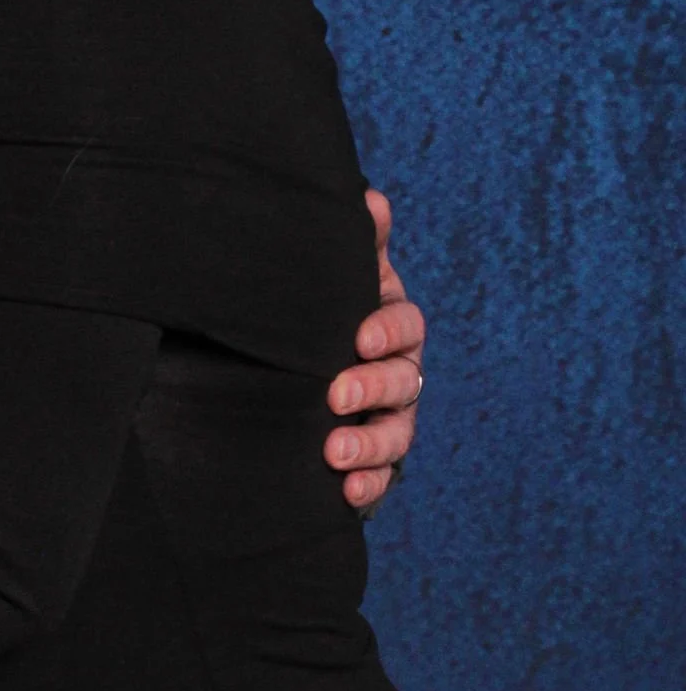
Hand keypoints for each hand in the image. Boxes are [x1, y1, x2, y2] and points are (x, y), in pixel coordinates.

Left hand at [325, 189, 425, 510]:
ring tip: (335, 453)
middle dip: (374, 389)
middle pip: (404, 381)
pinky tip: (347, 493)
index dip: (387, 331)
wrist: (286, 374)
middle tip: (335, 396)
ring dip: (371, 445)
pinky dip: (368, 485)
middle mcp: (398, 373)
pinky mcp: (372, 460)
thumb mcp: (331, 282)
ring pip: (397, 434)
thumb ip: (354, 245)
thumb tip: (369, 197)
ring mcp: (389, 419)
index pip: (405, 325)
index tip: (357, 339)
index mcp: (389, 327)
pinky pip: (382, 477)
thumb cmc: (316, 317)